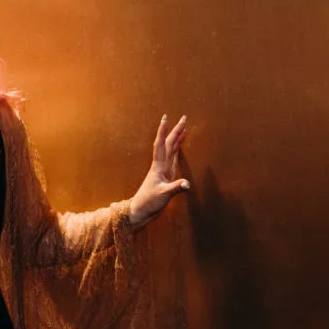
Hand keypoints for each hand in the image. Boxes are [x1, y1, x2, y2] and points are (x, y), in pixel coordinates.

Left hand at [128, 114, 189, 229]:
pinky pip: (172, 159)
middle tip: (184, 118)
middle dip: (175, 130)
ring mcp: (163, 170)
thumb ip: (175, 188)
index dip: (163, 131)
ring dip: (177, 139)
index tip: (166, 118)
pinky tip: (179, 147)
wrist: (140, 210)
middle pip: (168, 144)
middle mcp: (160, 165)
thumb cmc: (149, 202)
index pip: (161, 145)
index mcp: (159, 167)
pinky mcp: (166, 176)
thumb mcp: (163, 195)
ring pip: (171, 150)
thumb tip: (187, 183)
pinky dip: (177, 151)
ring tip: (184, 128)